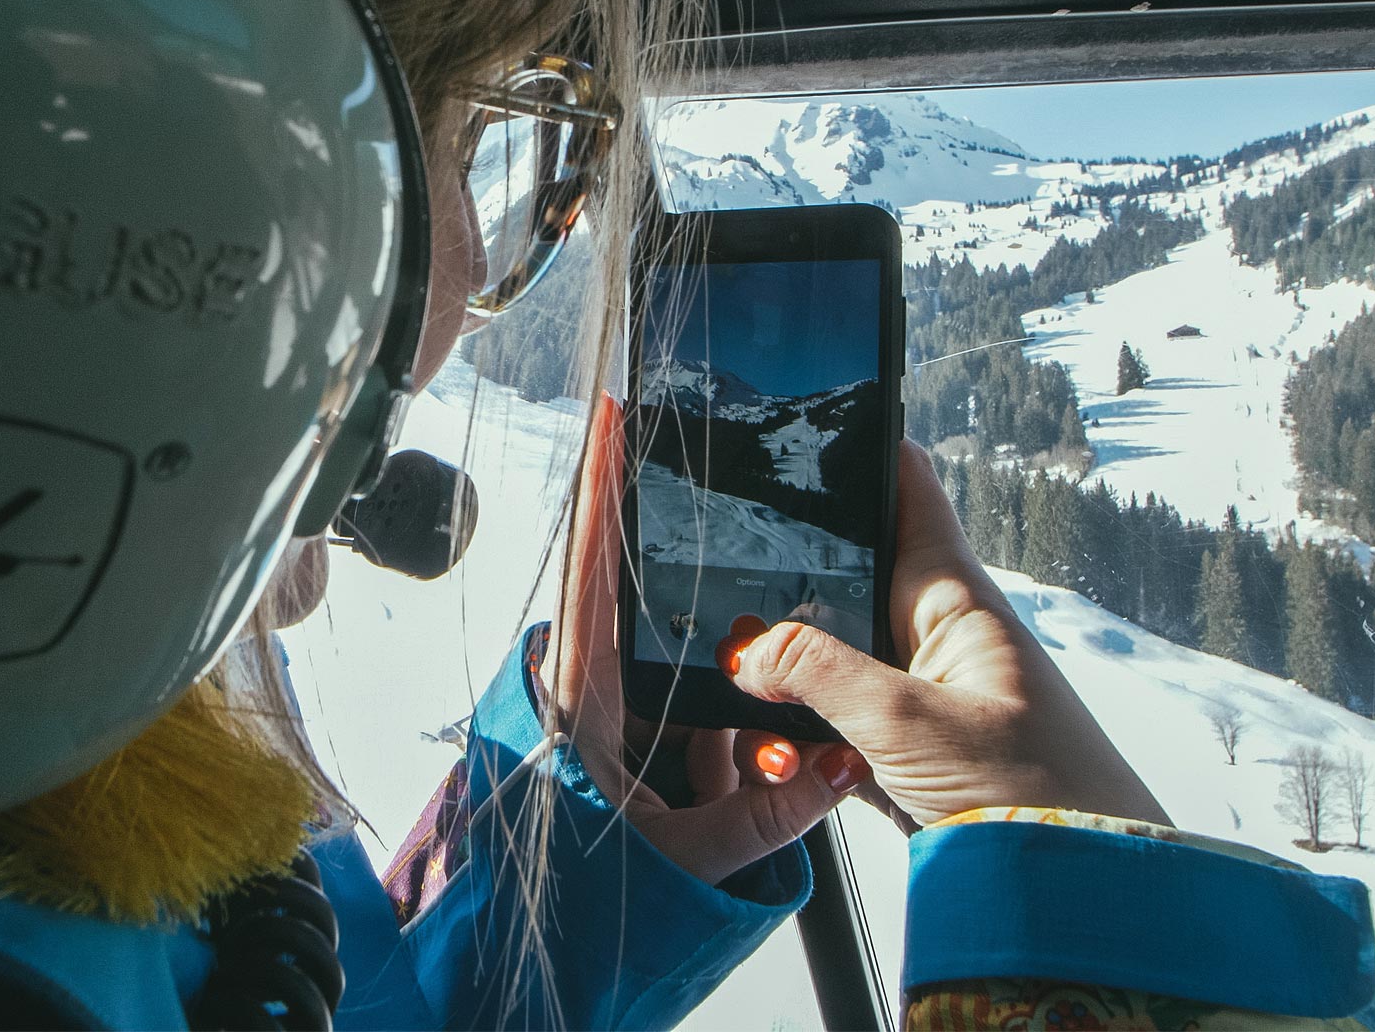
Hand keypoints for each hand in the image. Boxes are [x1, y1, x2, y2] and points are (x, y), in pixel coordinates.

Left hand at [542, 398, 862, 885]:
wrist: (534, 958)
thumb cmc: (582, 903)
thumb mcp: (684, 860)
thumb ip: (767, 812)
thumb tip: (840, 767)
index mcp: (582, 699)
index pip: (591, 569)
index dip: (603, 488)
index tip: (613, 416)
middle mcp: (587, 694)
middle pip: (628, 588)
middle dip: (662, 532)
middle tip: (690, 457)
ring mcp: (606, 717)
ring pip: (665, 652)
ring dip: (708, 641)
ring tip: (738, 615)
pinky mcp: (625, 747)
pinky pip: (678, 703)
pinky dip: (721, 705)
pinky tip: (757, 721)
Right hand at [724, 442, 1168, 831]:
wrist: (1083, 888)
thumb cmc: (1039, 793)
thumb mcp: (911, 723)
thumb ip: (822, 676)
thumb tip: (749, 647)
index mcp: (952, 596)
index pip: (906, 487)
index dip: (861, 445)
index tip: (804, 415)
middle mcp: (933, 630)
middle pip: (847, 571)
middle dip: (787, 573)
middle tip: (723, 571)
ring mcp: (918, 688)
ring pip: (830, 652)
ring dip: (786, 667)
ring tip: (736, 676)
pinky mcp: (906, 747)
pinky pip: (837, 717)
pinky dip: (801, 730)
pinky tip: (774, 746)